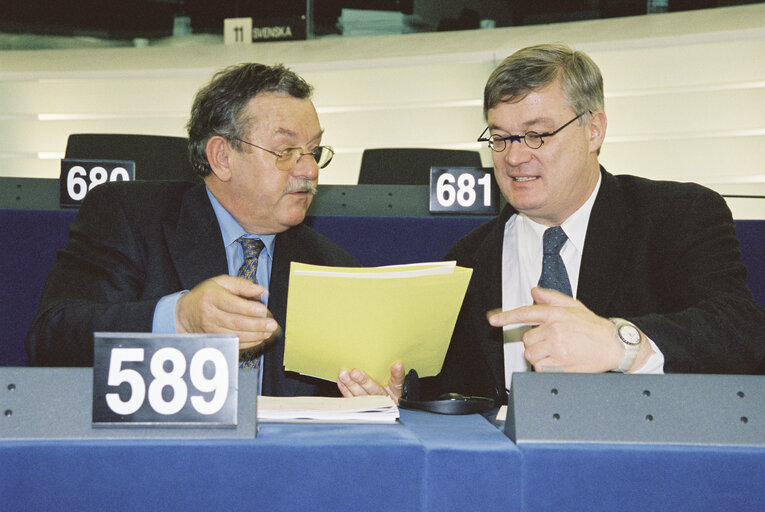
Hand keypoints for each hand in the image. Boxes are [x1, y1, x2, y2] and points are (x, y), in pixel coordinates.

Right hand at [176, 275, 280, 351]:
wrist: (185, 313)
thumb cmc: (206, 295)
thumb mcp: (221, 282)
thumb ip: (242, 285)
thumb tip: (260, 290)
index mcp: (212, 297)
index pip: (232, 304)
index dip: (249, 309)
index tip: (263, 310)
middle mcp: (210, 315)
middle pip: (236, 322)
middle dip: (257, 325)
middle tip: (272, 324)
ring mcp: (211, 330)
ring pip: (236, 335)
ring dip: (255, 335)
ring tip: (269, 332)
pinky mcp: (214, 340)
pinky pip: (234, 343)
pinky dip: (249, 343)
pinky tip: (260, 338)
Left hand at [337, 362, 405, 403]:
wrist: (386, 404)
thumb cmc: (390, 390)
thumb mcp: (397, 382)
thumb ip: (396, 374)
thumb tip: (397, 364)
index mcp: (395, 392)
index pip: (397, 382)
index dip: (397, 374)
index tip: (396, 365)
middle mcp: (384, 399)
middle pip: (375, 391)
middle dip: (364, 381)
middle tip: (355, 372)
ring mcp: (371, 404)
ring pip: (361, 396)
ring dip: (351, 385)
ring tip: (344, 374)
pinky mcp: (360, 406)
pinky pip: (351, 399)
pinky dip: (345, 389)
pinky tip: (341, 381)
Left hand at [487, 287, 620, 372]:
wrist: (614, 345)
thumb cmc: (594, 327)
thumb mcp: (574, 306)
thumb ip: (552, 298)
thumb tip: (534, 292)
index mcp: (555, 313)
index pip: (525, 312)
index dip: (506, 316)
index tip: (493, 320)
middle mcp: (554, 329)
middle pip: (527, 338)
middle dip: (535, 342)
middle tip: (552, 342)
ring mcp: (557, 347)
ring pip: (531, 354)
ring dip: (539, 355)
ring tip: (556, 352)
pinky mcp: (560, 364)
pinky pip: (540, 367)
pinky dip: (545, 367)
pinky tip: (559, 362)